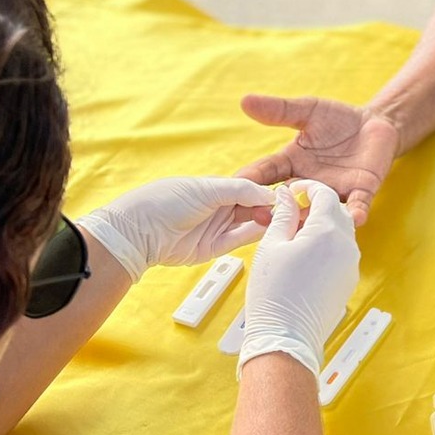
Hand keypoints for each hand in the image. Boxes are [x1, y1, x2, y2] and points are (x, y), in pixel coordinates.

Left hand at [78, 177, 275, 283]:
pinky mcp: (214, 248)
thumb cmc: (167, 201)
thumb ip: (241, 190)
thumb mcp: (207, 189)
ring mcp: (217, 227)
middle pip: (254, 205)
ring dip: (268, 221)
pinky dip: (256, 235)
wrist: (139, 233)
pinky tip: (272, 229)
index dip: (270, 190)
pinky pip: (240, 240)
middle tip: (295, 209)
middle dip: (273, 207)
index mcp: (216, 186)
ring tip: (289, 219)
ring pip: (250, 223)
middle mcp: (219, 206)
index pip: (251, 187)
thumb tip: (270, 194)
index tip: (291, 192)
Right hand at [237, 94, 399, 226]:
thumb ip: (280, 110)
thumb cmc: (337, 119)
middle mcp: (309, 182)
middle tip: (256, 216)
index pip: (265, 174)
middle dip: (271, 210)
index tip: (230, 191)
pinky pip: (358, 205)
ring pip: (318, 211)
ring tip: (299, 225)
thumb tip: (245, 101)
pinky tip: (356, 218)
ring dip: (309, 219)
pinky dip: (356, 213)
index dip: (249, 182)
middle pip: (286, 201)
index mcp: (292, 163)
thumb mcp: (307, 110)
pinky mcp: (362, 190)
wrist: (374, 122)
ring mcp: (335, 190)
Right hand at [239, 180, 360, 378]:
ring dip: (323, 226)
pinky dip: (328, 246)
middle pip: (337, 211)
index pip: (326, 194)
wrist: (286, 337)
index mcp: (328, 231)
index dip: (309, 188)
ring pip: (342, 232)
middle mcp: (347, 246)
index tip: (294, 190)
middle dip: (318, 206)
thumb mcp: (272, 245)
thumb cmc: (275, 294)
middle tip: (293, 211)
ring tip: (295, 236)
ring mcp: (351, 265)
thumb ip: (284, 215)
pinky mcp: (349, 280)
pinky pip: (342, 253)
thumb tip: (288, 196)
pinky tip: (305, 256)